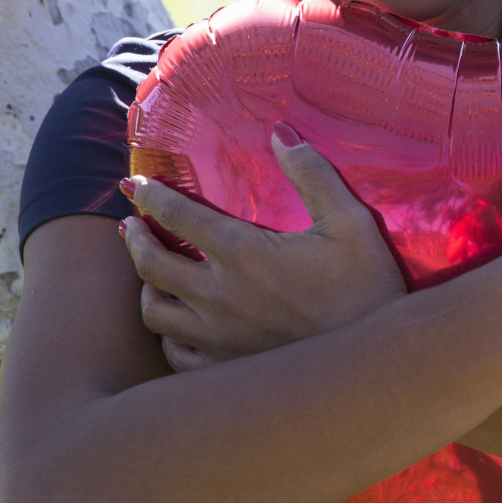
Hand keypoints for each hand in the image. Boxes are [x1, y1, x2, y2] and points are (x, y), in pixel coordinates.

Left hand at [122, 124, 406, 370]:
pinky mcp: (224, 368)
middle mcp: (218, 295)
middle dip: (134, 239)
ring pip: (154, 312)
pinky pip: (175, 353)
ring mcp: (217, 337)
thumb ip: (313, 174)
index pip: (178, 216)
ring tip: (151, 275)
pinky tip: (179, 324)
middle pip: (150, 264)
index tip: (136, 184)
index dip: (150, 195)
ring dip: (146, 287)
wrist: (371, 361)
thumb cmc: (367, 288)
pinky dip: (168, 334)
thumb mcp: (350, 223)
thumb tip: (281, 134)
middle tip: (130, 226)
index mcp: (244, 253)